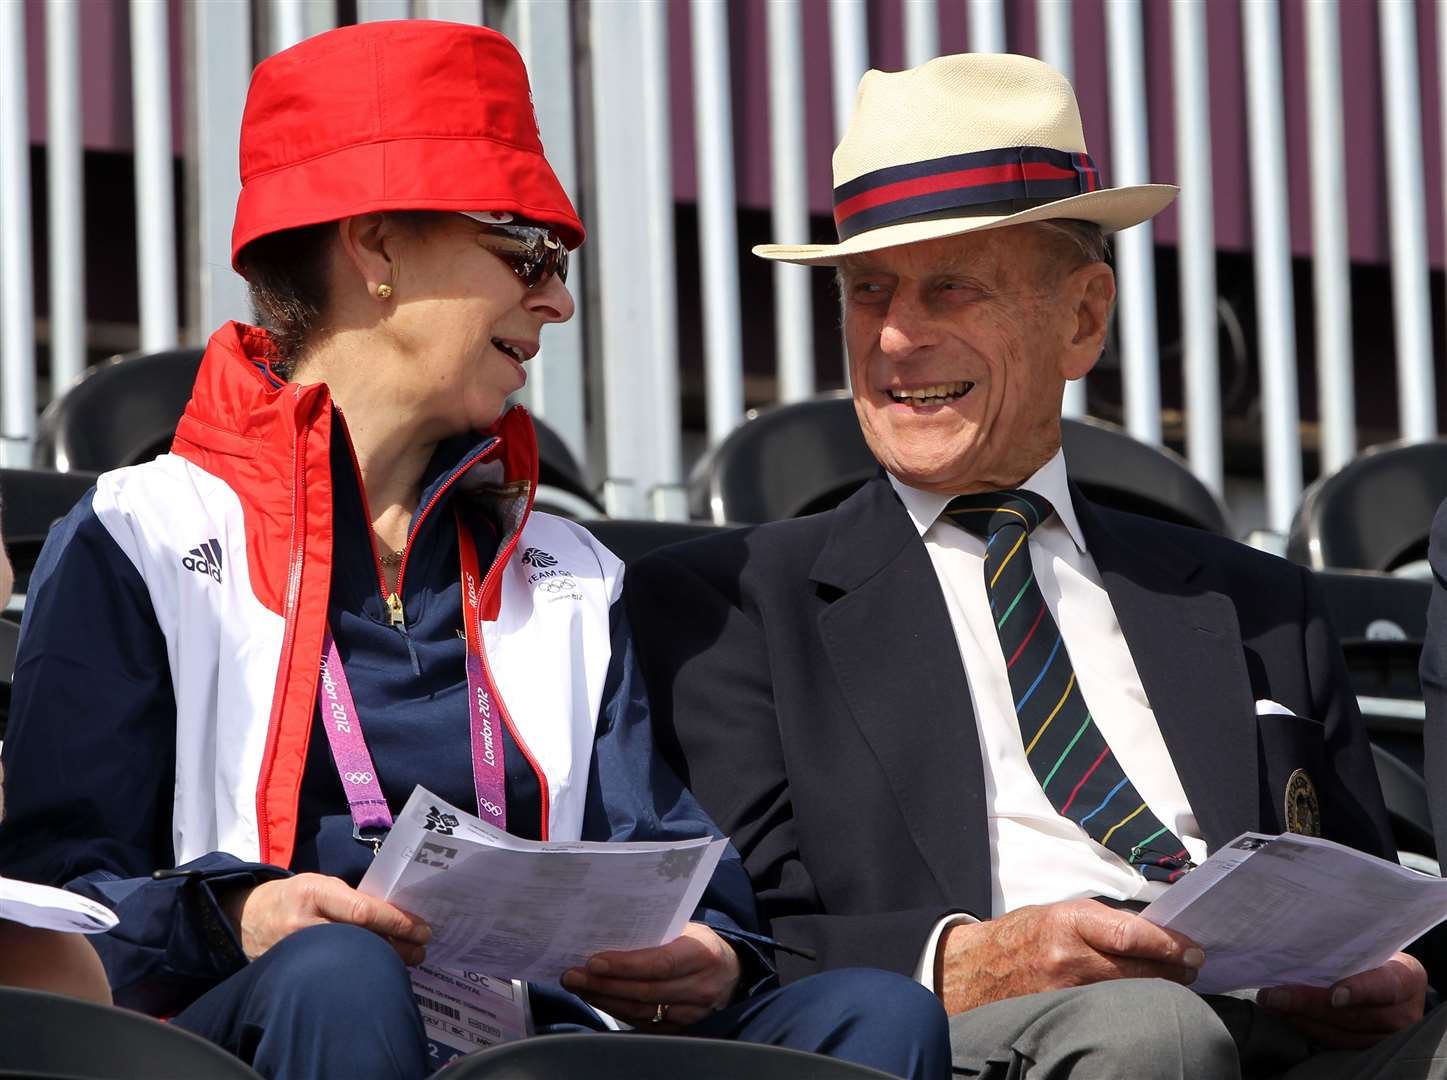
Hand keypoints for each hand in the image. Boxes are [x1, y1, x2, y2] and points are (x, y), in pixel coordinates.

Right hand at [223, 873, 430, 964]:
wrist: (246, 918)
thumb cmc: (293, 897)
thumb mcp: (319, 886)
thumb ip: (351, 899)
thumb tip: (395, 917)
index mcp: (314, 893)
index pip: (363, 911)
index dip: (396, 922)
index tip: (422, 929)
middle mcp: (303, 924)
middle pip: (360, 939)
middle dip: (398, 946)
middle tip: (422, 949)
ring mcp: (294, 952)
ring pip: (349, 960)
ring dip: (384, 962)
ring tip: (409, 960)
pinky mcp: (289, 972)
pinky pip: (331, 975)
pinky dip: (359, 974)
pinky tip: (377, 974)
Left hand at [559, 922, 740, 1030]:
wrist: (732, 971)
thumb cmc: (700, 943)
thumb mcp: (688, 928)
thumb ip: (657, 930)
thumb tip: (608, 927)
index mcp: (703, 954)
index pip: (661, 963)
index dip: (626, 965)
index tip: (594, 962)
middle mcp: (700, 987)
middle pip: (645, 991)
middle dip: (604, 984)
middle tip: (572, 975)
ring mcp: (692, 1013)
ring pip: (641, 1011)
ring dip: (605, 999)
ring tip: (579, 986)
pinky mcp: (682, 1029)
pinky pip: (644, 1024)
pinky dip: (617, 1012)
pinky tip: (599, 999)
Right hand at [936, 899, 1204, 1014]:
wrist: (974, 970)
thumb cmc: (1022, 936)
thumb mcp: (1058, 913)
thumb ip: (1101, 922)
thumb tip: (1150, 932)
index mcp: (1067, 922)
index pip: (1130, 934)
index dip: (1168, 944)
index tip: (1192, 948)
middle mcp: (1068, 958)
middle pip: (1137, 969)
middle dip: (1173, 969)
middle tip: (1192, 966)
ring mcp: (1066, 992)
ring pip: (1128, 994)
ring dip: (1159, 988)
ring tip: (1177, 981)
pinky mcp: (1063, 1015)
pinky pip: (1109, 1011)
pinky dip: (1131, 1005)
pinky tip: (1144, 1002)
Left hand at [1256, 952, 1425, 1048]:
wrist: (1390, 980)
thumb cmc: (1373, 955)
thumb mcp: (1369, 945)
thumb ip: (1346, 947)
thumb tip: (1297, 939)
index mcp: (1407, 978)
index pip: (1386, 985)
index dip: (1360, 991)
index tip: (1334, 995)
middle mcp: (1405, 1013)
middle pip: (1356, 1015)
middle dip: (1309, 1005)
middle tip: (1274, 996)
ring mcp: (1390, 1037)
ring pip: (1342, 1034)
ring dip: (1302, 1019)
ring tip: (1272, 1004)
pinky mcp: (1371, 1049)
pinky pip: (1337, 1043)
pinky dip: (1309, 1029)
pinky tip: (1286, 1015)